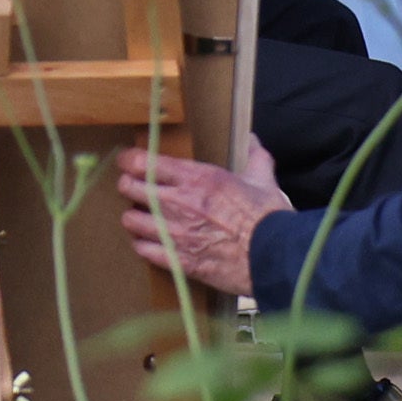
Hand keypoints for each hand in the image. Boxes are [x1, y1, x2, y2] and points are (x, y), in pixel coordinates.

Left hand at [115, 141, 288, 295]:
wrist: (275, 257)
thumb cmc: (270, 218)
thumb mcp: (263, 180)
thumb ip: (254, 158)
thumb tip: (252, 140)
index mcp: (197, 178)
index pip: (145, 162)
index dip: (130, 160)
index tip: (127, 160)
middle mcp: (179, 203)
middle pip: (130, 188)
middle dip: (128, 186)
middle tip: (131, 188)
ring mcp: (175, 233)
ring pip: (131, 220)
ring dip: (133, 217)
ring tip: (140, 217)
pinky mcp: (177, 260)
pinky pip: (143, 250)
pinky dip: (143, 245)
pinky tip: (149, 243)